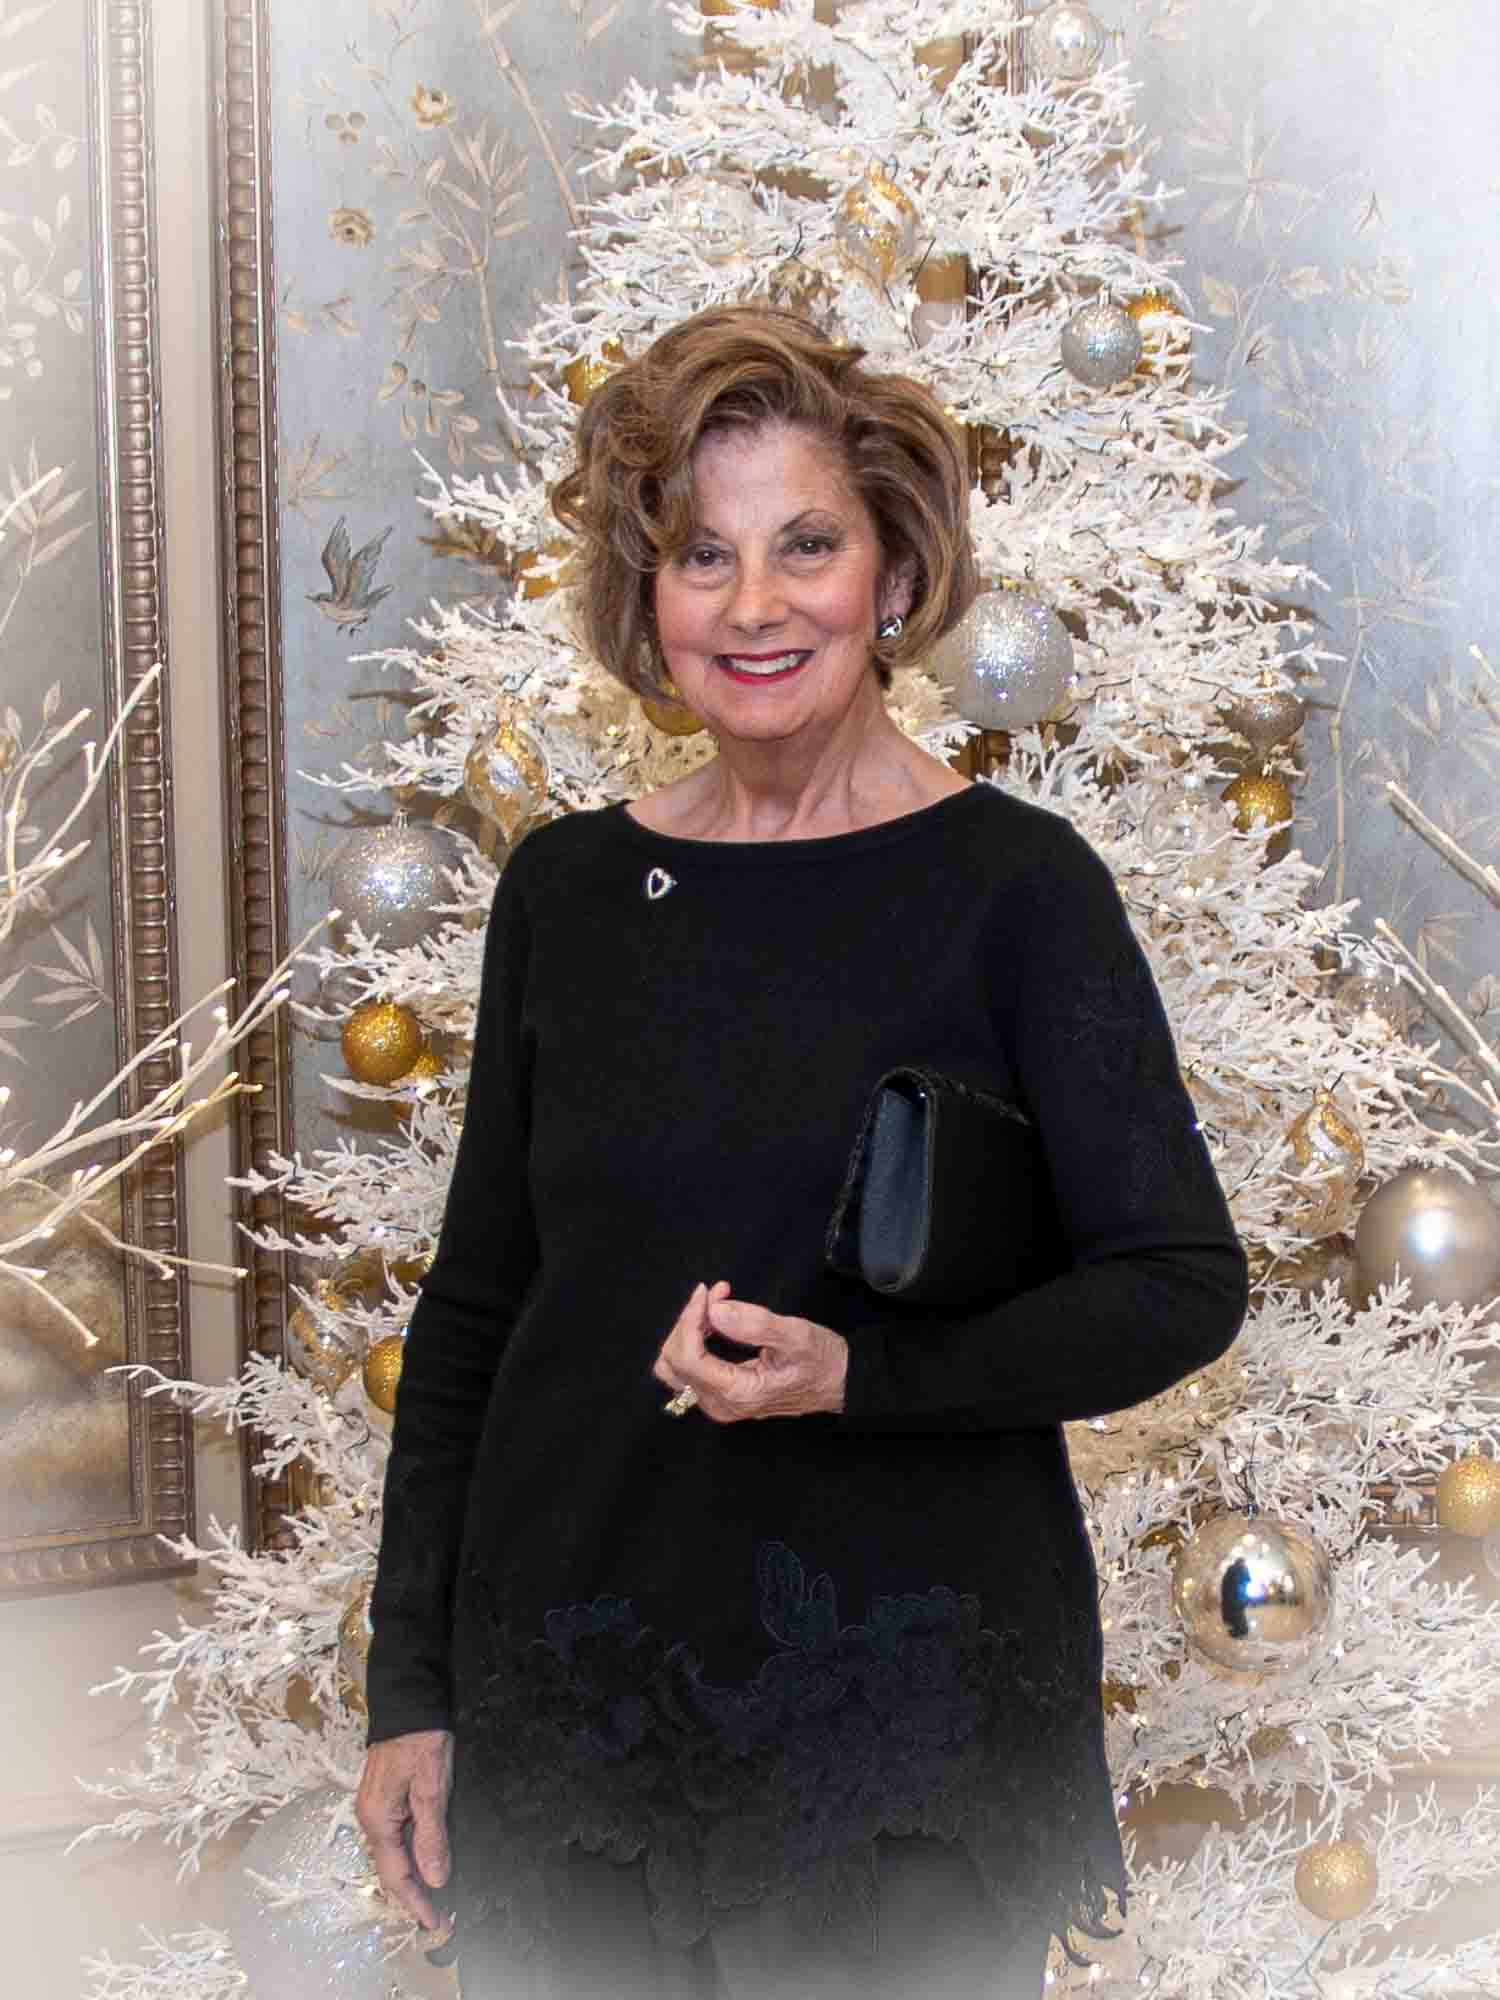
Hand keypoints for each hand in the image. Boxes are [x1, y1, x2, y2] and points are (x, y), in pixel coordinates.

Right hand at [355, 1727, 453, 1932]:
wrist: (408, 1702)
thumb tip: (436, 1879)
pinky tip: (427, 1863)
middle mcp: (371, 1819)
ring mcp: (376, 1809)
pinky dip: (411, 1857)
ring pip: (394, 1856)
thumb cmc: (420, 1741)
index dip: (417, 1903)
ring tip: (438, 1898)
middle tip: (443, 1917)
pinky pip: (396, 1839)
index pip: (397, 1876)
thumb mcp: (432, 1788)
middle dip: (415, 1896)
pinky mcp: (385, 1800)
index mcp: (378, 1820)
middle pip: (391, 1871)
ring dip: (414, 1879)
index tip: (437, 1923)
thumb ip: (432, 1835)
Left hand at [654, 1280, 847, 1420]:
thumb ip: (755, 1324)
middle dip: (688, 1321)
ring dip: (687, 1331)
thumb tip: (715, 1310)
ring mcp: (718, 1404)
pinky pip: (689, 1370)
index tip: (708, 1291)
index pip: (687, 1357)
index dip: (689, 1319)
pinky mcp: (721, 1396)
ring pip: (675, 1368)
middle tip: (717, 1293)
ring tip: (715, 1305)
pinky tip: (716, 1320)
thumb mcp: (797, 1336)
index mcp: (737, 1393)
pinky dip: (693, 1341)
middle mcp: (720, 1405)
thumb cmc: (823, 1361)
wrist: (840, 1385)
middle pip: (673, 1362)